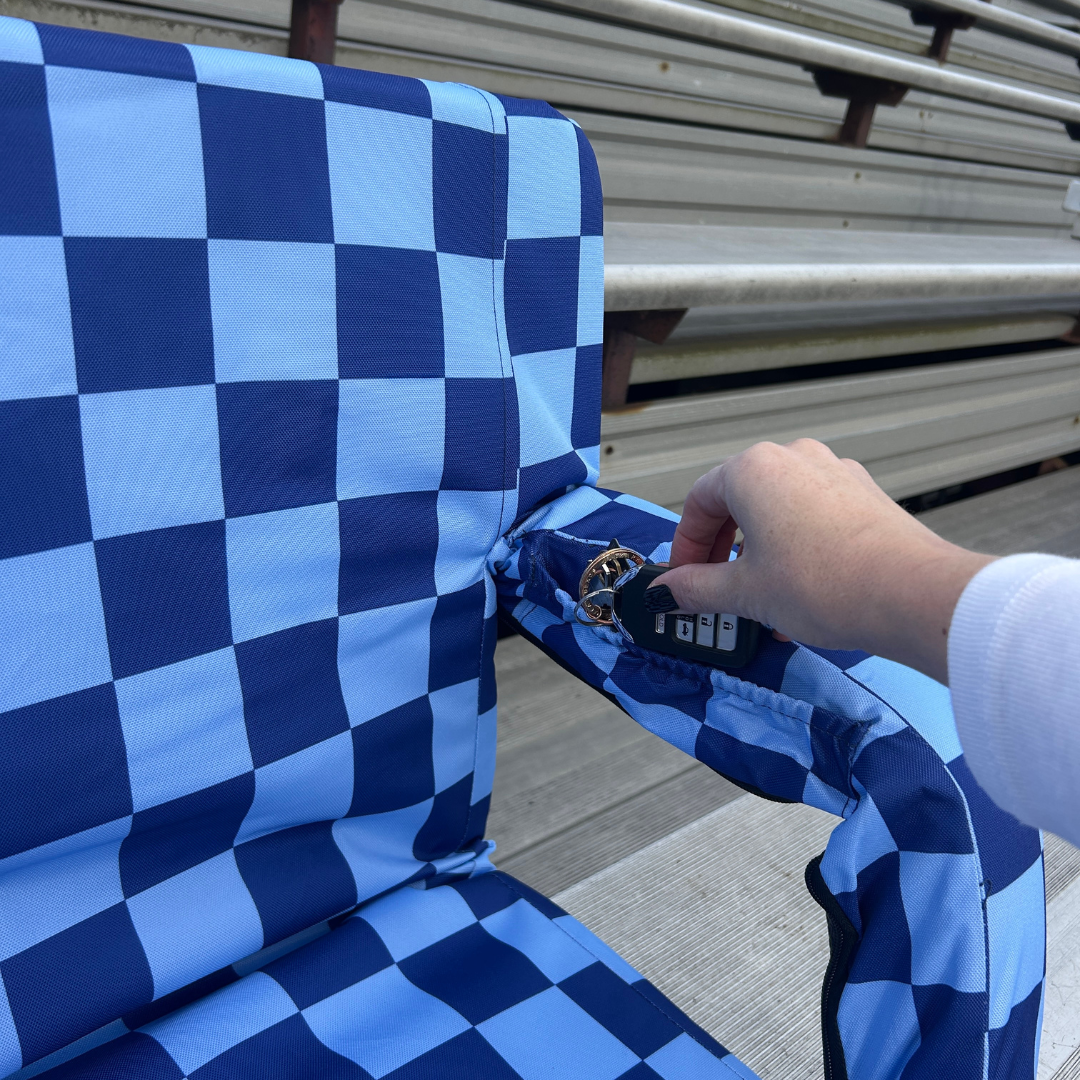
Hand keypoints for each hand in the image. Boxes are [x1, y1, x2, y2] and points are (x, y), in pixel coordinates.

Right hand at [652, 439, 994, 682]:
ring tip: (763, 601)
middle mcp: (794, 457)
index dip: (685, 546)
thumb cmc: (823, 584)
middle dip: (723, 551)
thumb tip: (664, 593)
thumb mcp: (746, 593)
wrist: (914, 594)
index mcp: (753, 469)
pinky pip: (815, 516)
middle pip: (739, 502)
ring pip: (779, 511)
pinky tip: (803, 593)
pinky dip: (797, 549)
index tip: (682, 581)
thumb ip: (696, 589)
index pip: (699, 502)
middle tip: (717, 590)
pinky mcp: (866, 494)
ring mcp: (835, 471)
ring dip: (761, 553)